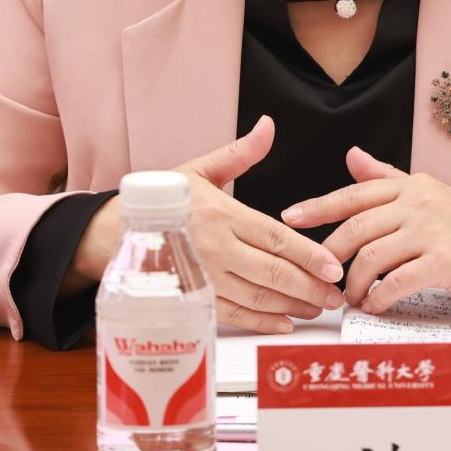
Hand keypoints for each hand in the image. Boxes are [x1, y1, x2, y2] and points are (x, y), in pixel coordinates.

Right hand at [67, 116, 344, 332]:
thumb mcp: (199, 170)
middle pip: (274, 272)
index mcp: (222, 214)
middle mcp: (215, 249)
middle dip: (311, 287)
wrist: (114, 233)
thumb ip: (239, 154)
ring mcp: (205, 278)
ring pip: (259, 297)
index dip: (309, 255)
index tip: (333, 266)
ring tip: (317, 309)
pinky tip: (284, 323)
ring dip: (293, 306)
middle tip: (336, 296)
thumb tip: (267, 127)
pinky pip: (235, 315)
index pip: (276, 238)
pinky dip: (263, 322)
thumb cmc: (161, 202)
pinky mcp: (194, 299)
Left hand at [281, 148, 450, 312]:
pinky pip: (396, 282)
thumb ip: (387, 178)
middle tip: (322, 275)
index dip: (318, 206)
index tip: (290, 217)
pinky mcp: (443, 262)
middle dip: (331, 255)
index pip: (354, 194)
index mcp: (411, 186)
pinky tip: (375, 304)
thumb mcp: (428, 193)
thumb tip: (352, 155)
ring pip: (371, 257)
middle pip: (356, 228)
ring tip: (352, 297)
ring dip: (354, 283)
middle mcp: (418, 203)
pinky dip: (378, 297)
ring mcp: (431, 231)